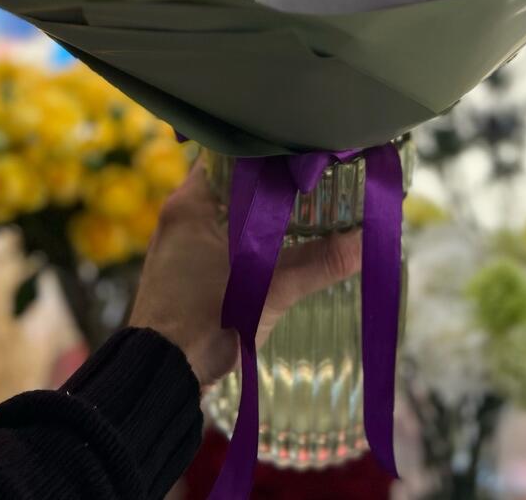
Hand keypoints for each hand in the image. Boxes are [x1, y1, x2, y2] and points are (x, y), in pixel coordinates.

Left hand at [129, 160, 361, 386]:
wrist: (160, 375)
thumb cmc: (205, 319)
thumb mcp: (267, 289)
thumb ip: (318, 262)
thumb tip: (366, 240)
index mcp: (190, 202)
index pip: (231, 154)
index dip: (268, 151)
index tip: (303, 150)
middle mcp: (182, 215)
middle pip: (234, 183)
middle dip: (273, 183)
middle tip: (315, 177)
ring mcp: (181, 244)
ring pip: (231, 213)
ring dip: (263, 213)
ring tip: (307, 206)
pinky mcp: (186, 270)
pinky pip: (225, 238)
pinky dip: (252, 237)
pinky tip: (282, 244)